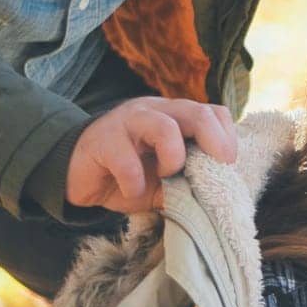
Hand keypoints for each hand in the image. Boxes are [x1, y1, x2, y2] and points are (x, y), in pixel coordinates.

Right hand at [66, 96, 237, 212]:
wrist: (79, 175)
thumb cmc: (129, 175)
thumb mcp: (168, 181)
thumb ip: (191, 180)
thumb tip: (219, 196)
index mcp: (175, 117)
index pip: (214, 112)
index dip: (227, 138)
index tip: (227, 165)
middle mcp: (155, 111)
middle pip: (197, 113)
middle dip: (215, 143)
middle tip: (213, 170)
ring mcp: (128, 121)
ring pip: (166, 129)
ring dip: (173, 161)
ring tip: (165, 177)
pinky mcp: (103, 140)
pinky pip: (128, 162)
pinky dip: (134, 184)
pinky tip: (130, 190)